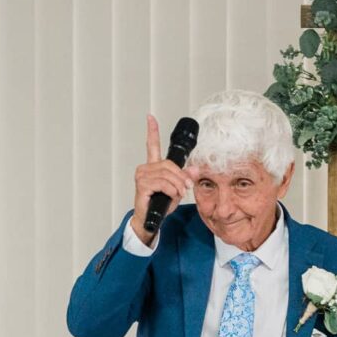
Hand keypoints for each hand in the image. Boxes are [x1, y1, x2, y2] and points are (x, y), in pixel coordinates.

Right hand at [130, 114, 193, 243]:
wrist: (150, 220)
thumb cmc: (161, 204)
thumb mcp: (177, 189)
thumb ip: (185, 178)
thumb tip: (195, 170)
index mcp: (153, 166)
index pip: (152, 145)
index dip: (152, 130)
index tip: (150, 117)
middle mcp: (145, 168)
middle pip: (169, 165)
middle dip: (181, 177)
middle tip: (186, 188)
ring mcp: (142, 176)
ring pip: (168, 175)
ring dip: (178, 186)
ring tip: (178, 194)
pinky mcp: (142, 185)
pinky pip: (163, 184)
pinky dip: (172, 191)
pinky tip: (171, 196)